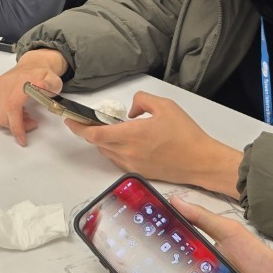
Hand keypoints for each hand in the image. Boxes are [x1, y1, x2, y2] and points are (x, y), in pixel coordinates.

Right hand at [0, 49, 68, 145]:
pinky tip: (16, 109)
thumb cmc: (44, 76)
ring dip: (10, 122)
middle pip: (3, 116)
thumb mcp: (54, 81)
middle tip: (32, 122)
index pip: (12, 106)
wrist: (32, 65)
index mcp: (20, 81)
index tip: (22, 139)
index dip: (16, 126)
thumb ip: (49, 86)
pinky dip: (4, 116)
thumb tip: (41, 86)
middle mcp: (4, 83)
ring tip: (24, 115)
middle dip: (17, 126)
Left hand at [64, 91, 241, 196]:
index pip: (95, 134)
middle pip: (97, 144)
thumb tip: (129, 112)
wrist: (202, 162)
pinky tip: (121, 140)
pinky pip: (117, 159)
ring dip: (101, 141)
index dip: (78, 128)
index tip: (70, 120)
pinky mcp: (138, 172)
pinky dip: (113, 149)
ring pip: (106, 152)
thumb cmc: (185, 133)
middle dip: (88, 132)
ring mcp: (132, 165)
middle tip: (84, 121)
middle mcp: (127, 153)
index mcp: (131, 135)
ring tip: (104, 128)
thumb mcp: (164, 105)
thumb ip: (141, 101)